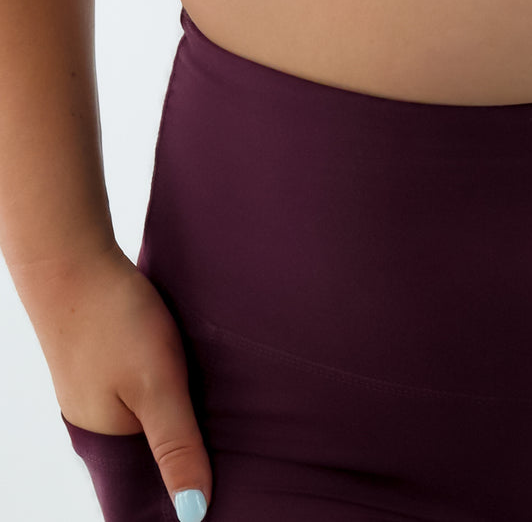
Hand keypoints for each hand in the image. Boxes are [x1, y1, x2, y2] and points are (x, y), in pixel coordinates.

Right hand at [18, 244, 211, 514]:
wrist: (74, 257)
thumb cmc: (114, 320)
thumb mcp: (157, 386)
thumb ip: (177, 445)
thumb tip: (194, 516)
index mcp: (106, 443)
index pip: (149, 488)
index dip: (184, 488)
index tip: (222, 486)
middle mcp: (100, 423)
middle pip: (153, 452)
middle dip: (190, 451)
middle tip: (236, 442)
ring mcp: (102, 390)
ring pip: (152, 415)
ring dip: (183, 412)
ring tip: (223, 406)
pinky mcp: (109, 360)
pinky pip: (146, 386)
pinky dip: (172, 384)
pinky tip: (197, 371)